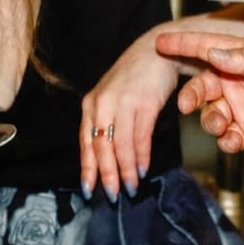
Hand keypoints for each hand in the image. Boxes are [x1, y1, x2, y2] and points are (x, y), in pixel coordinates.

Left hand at [78, 31, 180, 201]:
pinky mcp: (145, 101)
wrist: (157, 49)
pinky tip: (143, 168)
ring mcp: (124, 102)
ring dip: (127, 169)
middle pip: (102, 146)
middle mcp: (103, 103)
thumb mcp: (113, 97)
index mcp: (91, 103)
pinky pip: (141, 135)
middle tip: (113, 195)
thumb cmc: (135, 78)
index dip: (88, 168)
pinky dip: (142, 155)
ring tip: (130, 186)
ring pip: (121, 144)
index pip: (86, 142)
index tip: (89, 190)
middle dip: (107, 174)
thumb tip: (107, 159)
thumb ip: (107, 122)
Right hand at [154, 31, 243, 153]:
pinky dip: (226, 140)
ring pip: (210, 114)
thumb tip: (213, 52)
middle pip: (202, 86)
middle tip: (188, 103)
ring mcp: (242, 106)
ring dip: (210, 120)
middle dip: (191, 95)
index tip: (160, 42)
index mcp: (243, 58)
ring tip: (224, 124)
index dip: (184, 45)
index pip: (208, 49)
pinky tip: (236, 139)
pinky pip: (226, 137)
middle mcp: (238, 81)